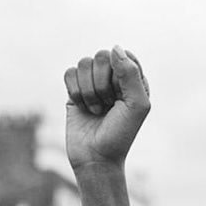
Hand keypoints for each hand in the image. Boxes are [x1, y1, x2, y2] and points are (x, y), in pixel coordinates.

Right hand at [63, 46, 151, 171]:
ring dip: (89, 91)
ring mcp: (92, 82)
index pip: (123, 55)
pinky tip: (83, 108)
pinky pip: (69, 73)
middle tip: (108, 105)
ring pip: (83, 63)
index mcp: (132, 80)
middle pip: (102, 56)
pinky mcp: (74, 90)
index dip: (119, 74)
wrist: (96, 158)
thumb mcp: (136, 105)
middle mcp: (112, 78)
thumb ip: (130, 74)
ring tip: (97, 110)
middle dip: (102, 84)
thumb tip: (114, 47)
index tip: (122, 96)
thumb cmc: (120, 134)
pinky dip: (76, 92)